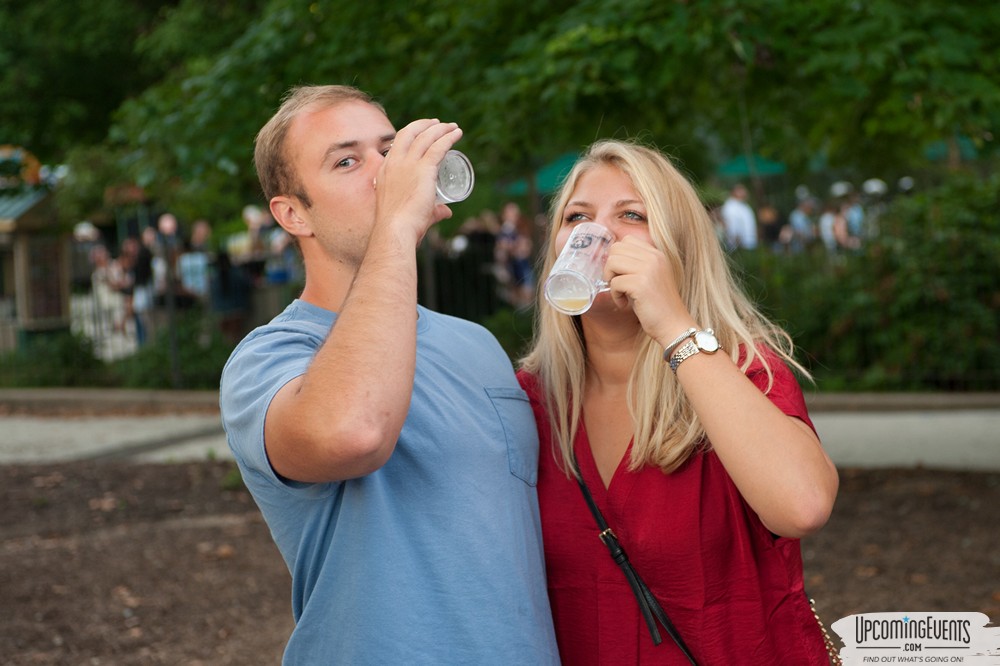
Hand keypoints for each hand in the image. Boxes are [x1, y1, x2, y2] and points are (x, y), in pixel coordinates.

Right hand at [374, 119, 462, 242]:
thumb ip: (432, 211)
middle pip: (409, 133)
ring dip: (440, 129)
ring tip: (452, 127)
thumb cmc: (402, 226)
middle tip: (438, 124)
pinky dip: (448, 138)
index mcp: (385, 170)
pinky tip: (457, 133)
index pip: (398, 145)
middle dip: (425, 125)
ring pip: (425, 137)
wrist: (395, 230)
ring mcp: (407, 164)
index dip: (411, 135)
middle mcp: (394, 163)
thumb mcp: (411, 211)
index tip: (423, 133)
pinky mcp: (423, 169)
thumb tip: (447, 212)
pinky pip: (438, 147)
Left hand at [603, 236, 696, 344]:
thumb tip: (609, 260)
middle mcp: (654, 258)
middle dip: (611, 268)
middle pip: (616, 249)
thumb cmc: (658, 305)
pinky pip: (615, 283)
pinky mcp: (641, 284)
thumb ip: (635, 265)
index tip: (621, 273)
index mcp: (657, 254)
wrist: (674, 325)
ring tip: (621, 293)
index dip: (618, 257)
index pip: (626, 240)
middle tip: (618, 284)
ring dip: (611, 280)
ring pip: (612, 262)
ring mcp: (648, 269)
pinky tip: (625, 304)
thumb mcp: (650, 277)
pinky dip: (615, 296)